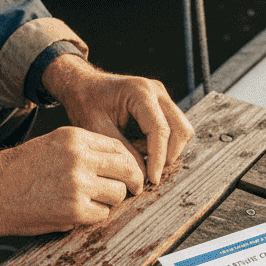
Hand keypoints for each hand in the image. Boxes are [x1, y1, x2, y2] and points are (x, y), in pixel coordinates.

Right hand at [0, 126, 143, 238]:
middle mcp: (79, 157)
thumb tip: (116, 164)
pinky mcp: (75, 210)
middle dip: (132, 181)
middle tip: (131, 190)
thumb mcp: (51, 144)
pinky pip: (102, 214)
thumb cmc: (17, 170)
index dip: (127, 161)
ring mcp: (78, 184)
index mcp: (74, 137)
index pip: (117, 147)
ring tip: (92, 202)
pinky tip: (78, 213)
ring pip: (118, 193)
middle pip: (126, 168)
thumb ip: (82, 151)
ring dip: (110, 200)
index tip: (128, 172)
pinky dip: (94, 216)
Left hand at [42, 54, 193, 185]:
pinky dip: (163, 146)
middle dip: (169, 156)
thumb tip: (142, 174)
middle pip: (181, 129)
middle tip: (149, 173)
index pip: (160, 129)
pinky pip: (174, 130)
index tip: (152, 179)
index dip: (159, 158)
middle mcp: (156, 91)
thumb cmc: (85, 103)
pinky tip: (140, 149)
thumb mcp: (96, 128)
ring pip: (182, 131)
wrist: (83, 86)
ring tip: (140, 157)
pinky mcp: (162, 106)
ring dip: (167, 151)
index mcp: (140, 92)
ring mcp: (162, 97)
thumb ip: (121, 150)